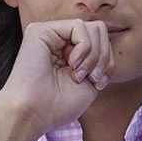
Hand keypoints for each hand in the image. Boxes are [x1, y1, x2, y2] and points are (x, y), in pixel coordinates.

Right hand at [0, 19, 114, 134]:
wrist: (33, 114)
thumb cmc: (58, 106)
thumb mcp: (91, 81)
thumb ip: (100, 58)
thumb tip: (106, 38)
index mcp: (69, 52)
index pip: (102, 42)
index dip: (108, 62)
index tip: (98, 84)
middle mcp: (59, 40)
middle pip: (100, 31)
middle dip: (103, 57)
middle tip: (92, 79)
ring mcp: (50, 34)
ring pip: (92, 27)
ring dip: (93, 55)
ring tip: (78, 75)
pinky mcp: (41, 30)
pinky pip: (78, 26)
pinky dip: (84, 47)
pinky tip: (71, 64)